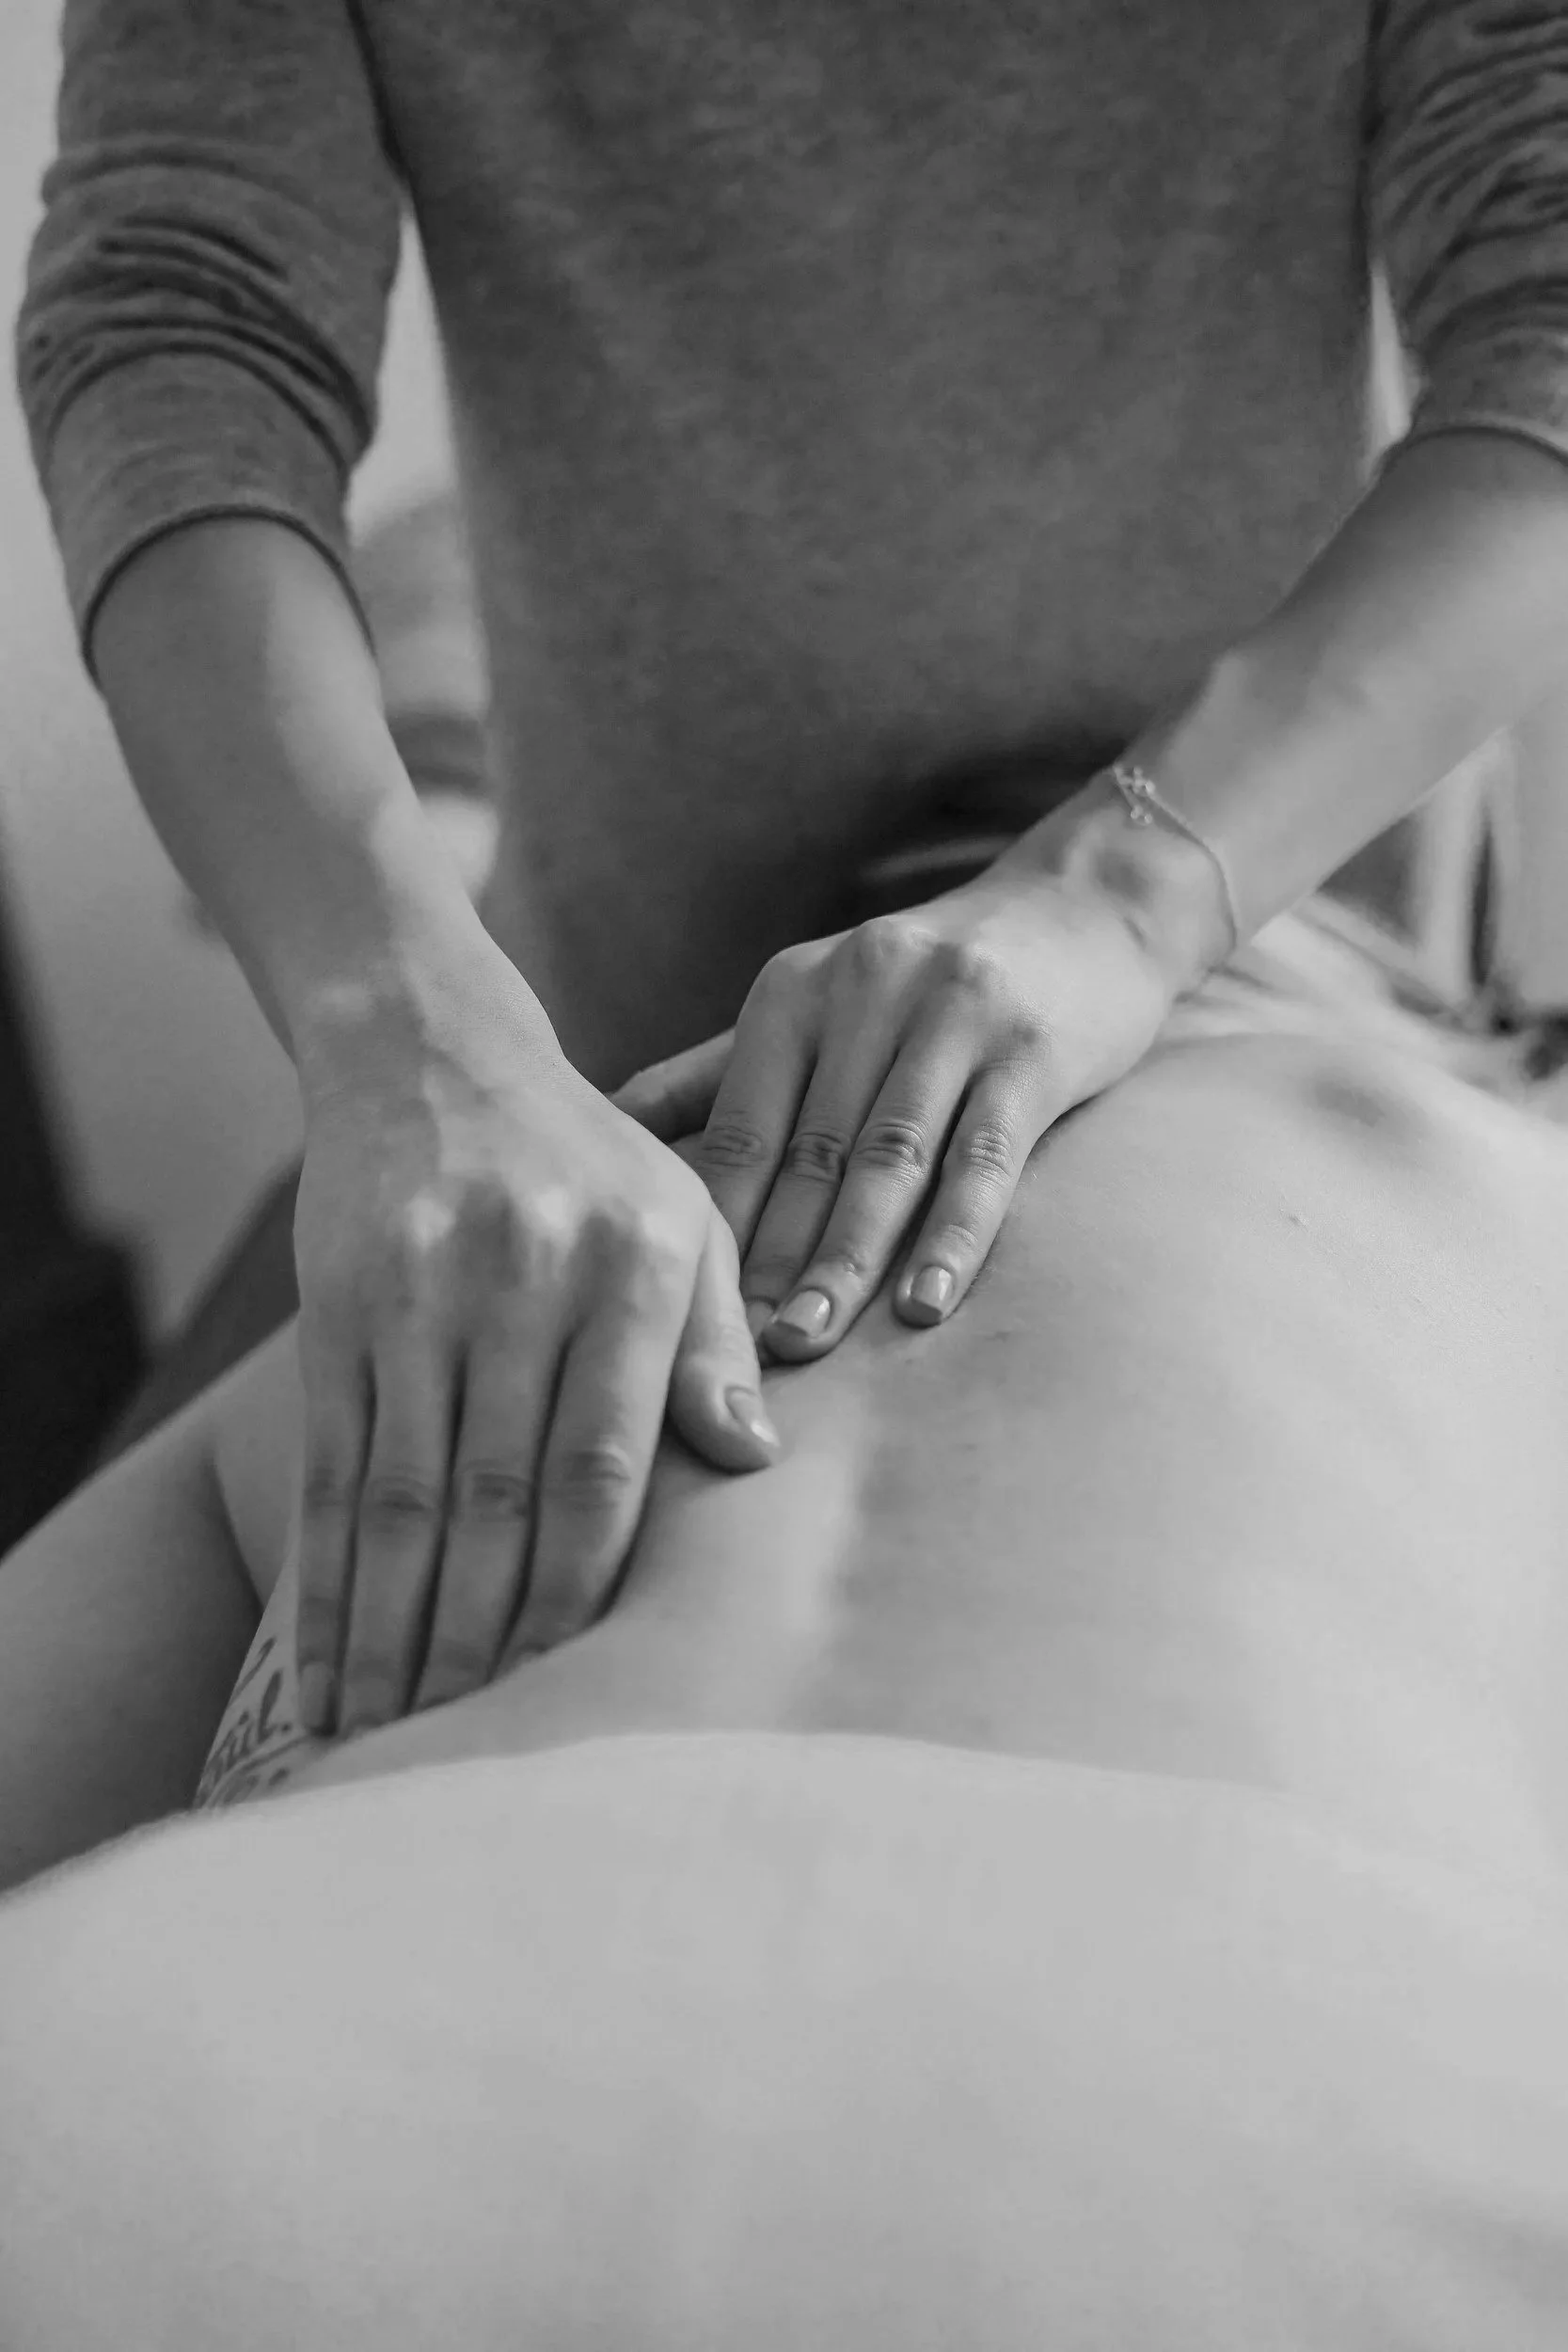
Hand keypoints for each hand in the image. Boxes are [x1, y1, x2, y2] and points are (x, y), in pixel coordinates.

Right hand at [291, 944, 779, 1740]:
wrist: (429, 1054)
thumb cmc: (588, 1161)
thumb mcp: (685, 1219)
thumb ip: (717, 1340)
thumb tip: (755, 1460)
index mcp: (631, 1267)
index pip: (605, 1466)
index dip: (581, 1593)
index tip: (571, 1697)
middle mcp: (523, 1279)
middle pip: (498, 1500)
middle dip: (482, 1642)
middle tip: (472, 1756)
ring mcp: (418, 1295)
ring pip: (404, 1499)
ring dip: (394, 1635)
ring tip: (389, 1742)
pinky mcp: (336, 1309)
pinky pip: (331, 1469)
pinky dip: (325, 1580)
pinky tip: (326, 1666)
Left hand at [612, 865, 1177, 1358]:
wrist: (1087, 906)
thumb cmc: (931, 980)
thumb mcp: (816, 1002)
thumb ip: (718, 1073)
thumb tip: (601, 1128)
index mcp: (794, 990)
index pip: (739, 1128)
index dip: (710, 1227)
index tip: (678, 1318)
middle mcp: (864, 991)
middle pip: (808, 1153)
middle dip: (767, 1261)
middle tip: (732, 1356)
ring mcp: (953, 1015)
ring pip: (888, 1159)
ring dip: (845, 1259)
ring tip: (808, 1342)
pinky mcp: (1033, 1048)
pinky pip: (986, 1157)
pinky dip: (954, 1235)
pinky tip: (924, 1303)